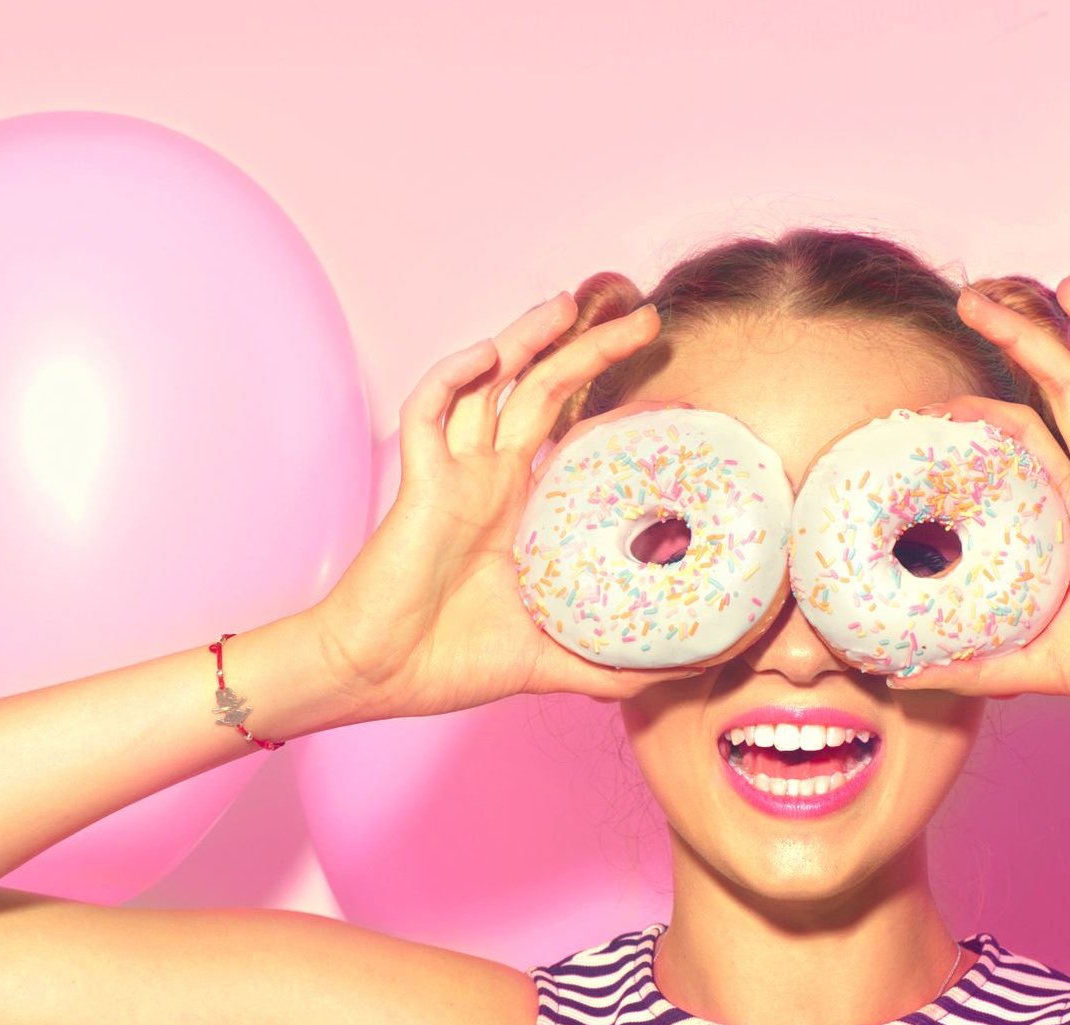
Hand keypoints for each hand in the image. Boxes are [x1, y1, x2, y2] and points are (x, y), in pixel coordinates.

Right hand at [303, 295, 736, 722]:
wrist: (378, 676)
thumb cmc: (451, 664)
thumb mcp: (556, 662)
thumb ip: (616, 665)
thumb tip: (691, 672)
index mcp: (522, 510)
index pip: (572, 431)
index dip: (609, 398)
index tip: (663, 375)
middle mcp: (490, 480)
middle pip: (543, 390)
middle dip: (588, 347)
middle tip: (642, 317)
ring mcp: (454, 476)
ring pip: (490, 384)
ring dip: (525, 339)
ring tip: (568, 303)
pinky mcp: (419, 483)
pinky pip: (428, 412)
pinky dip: (453, 377)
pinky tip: (487, 356)